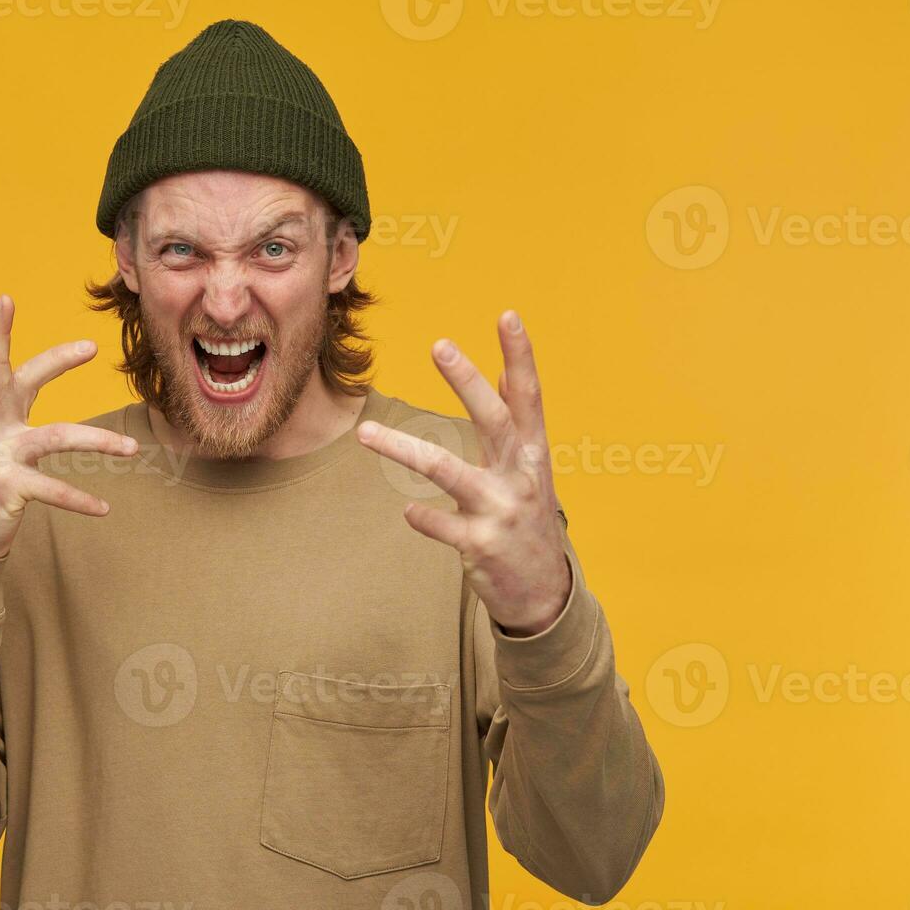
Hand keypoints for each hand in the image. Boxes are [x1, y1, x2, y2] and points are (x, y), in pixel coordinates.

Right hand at [0, 295, 138, 558]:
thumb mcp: (4, 451)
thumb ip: (26, 430)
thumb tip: (68, 426)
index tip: (4, 299)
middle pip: (24, 384)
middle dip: (55, 361)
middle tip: (90, 346)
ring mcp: (0, 459)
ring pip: (56, 438)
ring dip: (98, 441)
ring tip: (132, 449)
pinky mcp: (8, 490)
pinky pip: (54, 491)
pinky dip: (81, 500)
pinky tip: (104, 508)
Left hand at [356, 310, 571, 635]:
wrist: (545, 594)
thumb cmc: (529, 519)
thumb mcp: (530, 470)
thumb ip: (517, 424)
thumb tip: (503, 370)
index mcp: (533, 453)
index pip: (529, 395)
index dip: (521, 355)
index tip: (508, 314)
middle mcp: (521, 476)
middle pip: (492, 419)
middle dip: (466, 381)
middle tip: (440, 344)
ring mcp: (501, 510)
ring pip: (446, 470)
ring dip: (402, 447)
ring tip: (364, 433)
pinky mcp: (480, 545)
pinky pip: (437, 523)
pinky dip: (420, 516)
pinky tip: (408, 511)